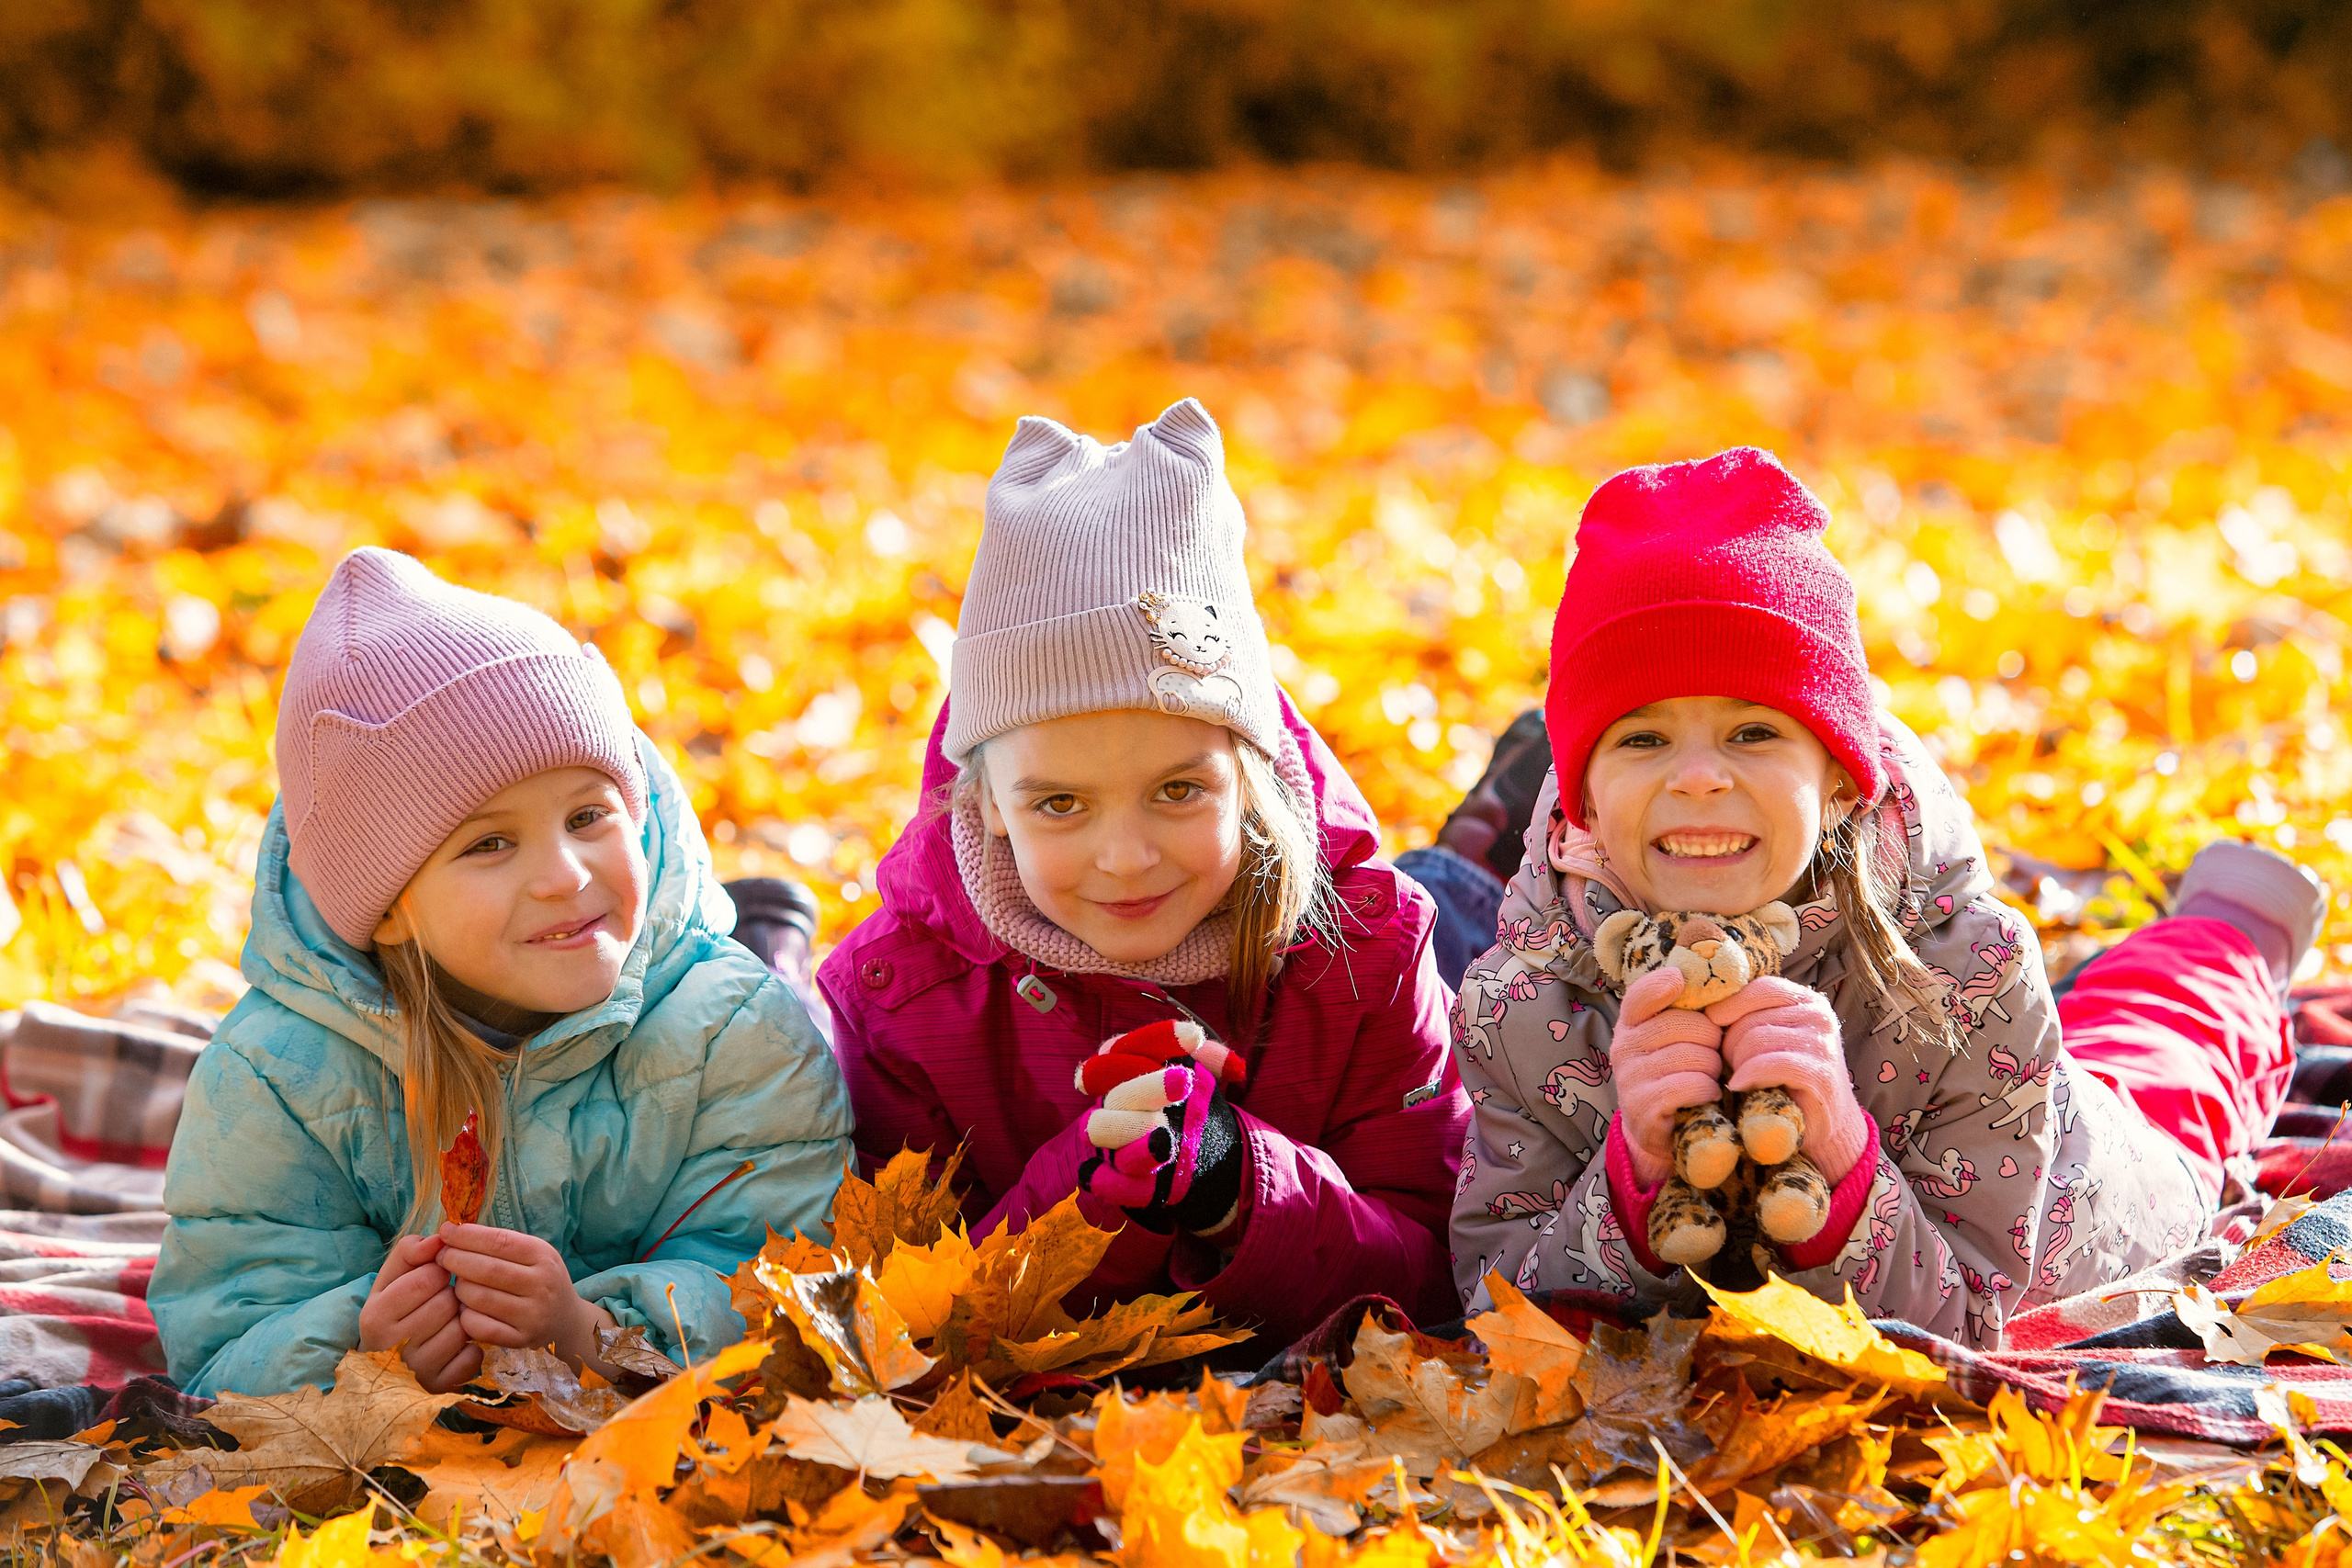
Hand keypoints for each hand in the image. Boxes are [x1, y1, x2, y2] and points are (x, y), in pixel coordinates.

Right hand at [359, 1233, 477, 1392]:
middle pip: (446, 1304)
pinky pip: (471, 1357)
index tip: (436, 1277)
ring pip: (461, 1330)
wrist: (391, 1359)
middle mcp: (391, 1347)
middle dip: (451, 1296)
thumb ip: (412, 1249)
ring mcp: (414, 1371)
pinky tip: (457, 1345)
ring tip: (448, 1322)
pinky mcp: (438, 1386)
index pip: (425, 1279)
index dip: (439, 1272)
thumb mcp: (394, 1275)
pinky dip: (472, 1348)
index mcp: (374, 1315)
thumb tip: (438, 1239)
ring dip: (463, 1321)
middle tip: (443, 1301)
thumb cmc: (397, 1307)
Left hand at [438, 1223, 617, 1377]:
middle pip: (487, 1270)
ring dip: (459, 1288)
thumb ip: (500, 1243)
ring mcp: (532, 1314)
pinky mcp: (521, 1339)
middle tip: (442, 1257)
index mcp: (544, 1256)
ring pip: (479, 1298)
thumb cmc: (540, 1279)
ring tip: (458, 1282)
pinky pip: (479, 1326)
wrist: (565, 1320)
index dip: (467, 1236)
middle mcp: (542, 1284)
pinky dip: (464, 1315)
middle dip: (456, 1260)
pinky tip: (465, 1307)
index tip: (446, 1231)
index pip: (500, 1241)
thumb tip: (454, 1232)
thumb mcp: (532, 1254)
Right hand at [1075, 1031, 1246, 1236]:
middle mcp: (1114, 1103)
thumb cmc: (1190, 1106)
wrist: (1193, 1155)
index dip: (1159, 1039)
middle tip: (1185, 1082)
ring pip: (1101, 1129)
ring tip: (1164, 1139)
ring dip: (1129, 1129)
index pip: (1132, 1045)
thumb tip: (1234, 1066)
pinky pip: (1107, 1181)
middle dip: (1149, 1086)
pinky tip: (1151, 1175)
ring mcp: (1112, 1140)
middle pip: (1118, 1090)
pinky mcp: (1114, 1177)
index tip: (1194, 1037)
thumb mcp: (1203, 1077)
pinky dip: (1121, 1182)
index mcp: (1128, 1071)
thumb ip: (1211, 1061)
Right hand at [1608, 967, 1726, 1187]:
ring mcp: (1630, 1077)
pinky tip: (1706, 1095)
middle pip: (1683, 1024)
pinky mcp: (1643, 1106)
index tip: (1681, 984)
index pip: (1641, 993)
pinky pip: (1690, 1085)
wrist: (1660, 1130)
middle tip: (1711, 1053)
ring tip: (1707, 1077)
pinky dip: (1707, 1090)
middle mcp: (1624, 1046)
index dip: (1663, 985)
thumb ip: (1686, 1009)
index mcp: (1631, 1023)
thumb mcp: (1675, 1038)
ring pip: (1692, 1056)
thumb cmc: (1678, 1073)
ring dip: (1712, 1068)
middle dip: (1710, 1038)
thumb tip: (1721, 980)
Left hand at [1706, 976, 1870, 1181]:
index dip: (1729, 1007)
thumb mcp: (1768, 1039)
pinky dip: (1748, 1076)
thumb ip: (1747, 1016)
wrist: (1823, 1123)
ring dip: (1738, 1063)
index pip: (1758, 989)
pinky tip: (1741, 1087)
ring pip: (1755, 1039)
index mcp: (1807, 1001)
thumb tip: (1701, 999)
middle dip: (1730, 1044)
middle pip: (1750, 1017)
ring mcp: (1821, 1044)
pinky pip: (1767, 1063)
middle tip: (1731, 1067)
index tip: (1713, 1029)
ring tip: (1741, 1078)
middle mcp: (1819, 1016)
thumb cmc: (1784, 1079)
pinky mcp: (1818, 1073)